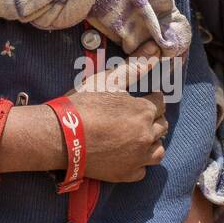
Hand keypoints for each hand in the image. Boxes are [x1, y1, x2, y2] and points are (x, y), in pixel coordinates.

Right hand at [66, 55, 168, 182]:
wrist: (61, 136)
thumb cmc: (82, 104)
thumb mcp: (107, 81)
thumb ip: (134, 66)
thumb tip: (156, 48)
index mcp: (144, 111)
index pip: (160, 102)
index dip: (150, 97)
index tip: (140, 98)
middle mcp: (147, 135)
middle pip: (162, 126)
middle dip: (152, 118)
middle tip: (134, 116)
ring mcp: (138, 158)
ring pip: (158, 150)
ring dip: (151, 141)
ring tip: (136, 136)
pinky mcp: (127, 174)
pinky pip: (143, 169)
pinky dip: (138, 161)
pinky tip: (127, 154)